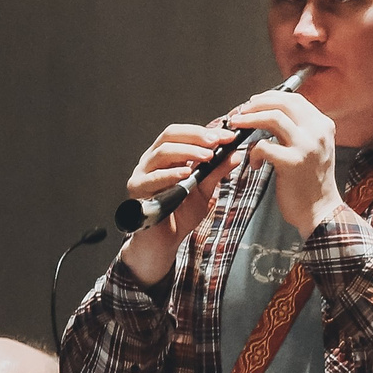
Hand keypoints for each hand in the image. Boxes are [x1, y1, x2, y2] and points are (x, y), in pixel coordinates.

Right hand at [116, 121, 236, 284]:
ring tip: (207, 156)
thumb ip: (217, 172)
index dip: (205, 132)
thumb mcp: (205, 190)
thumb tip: (236, 155)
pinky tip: (186, 174)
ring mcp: (143, 174)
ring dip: (187, 152)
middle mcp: (153, 161)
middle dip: (196, 136)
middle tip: (217, 141)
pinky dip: (170, 174)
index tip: (228, 136)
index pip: (183, 134)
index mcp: (168, 157)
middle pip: (169, 136)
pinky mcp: (137, 190)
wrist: (166, 241)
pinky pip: (152, 179)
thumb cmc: (181, 213)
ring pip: (161, 153)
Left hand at [228, 86, 342, 236]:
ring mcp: (306, 146)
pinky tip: (253, 163)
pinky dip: (252, 152)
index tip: (253, 103)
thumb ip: (299, 130)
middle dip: (256, 104)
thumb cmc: (312, 182)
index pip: (294, 99)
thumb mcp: (313, 148)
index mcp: (323, 125)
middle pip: (283, 103)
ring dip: (249, 119)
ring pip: (272, 117)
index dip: (269, 97)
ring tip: (236, 126)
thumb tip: (271, 113)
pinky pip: (263, 146)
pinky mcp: (292, 162)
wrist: (321, 211)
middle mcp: (317, 132)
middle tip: (239, 112)